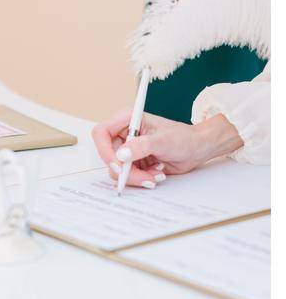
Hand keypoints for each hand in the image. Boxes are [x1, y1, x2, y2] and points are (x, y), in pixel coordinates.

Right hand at [90, 109, 242, 185]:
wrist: (197, 149)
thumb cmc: (182, 137)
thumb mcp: (162, 141)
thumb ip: (140, 146)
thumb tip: (121, 155)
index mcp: (125, 120)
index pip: (101, 133)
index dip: (105, 150)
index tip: (119, 166)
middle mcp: (124, 134)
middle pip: (109, 155)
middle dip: (126, 170)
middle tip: (144, 177)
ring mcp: (129, 149)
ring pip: (118, 169)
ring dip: (137, 176)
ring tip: (156, 175)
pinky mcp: (136, 162)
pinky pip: (129, 175)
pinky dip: (143, 178)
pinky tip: (157, 174)